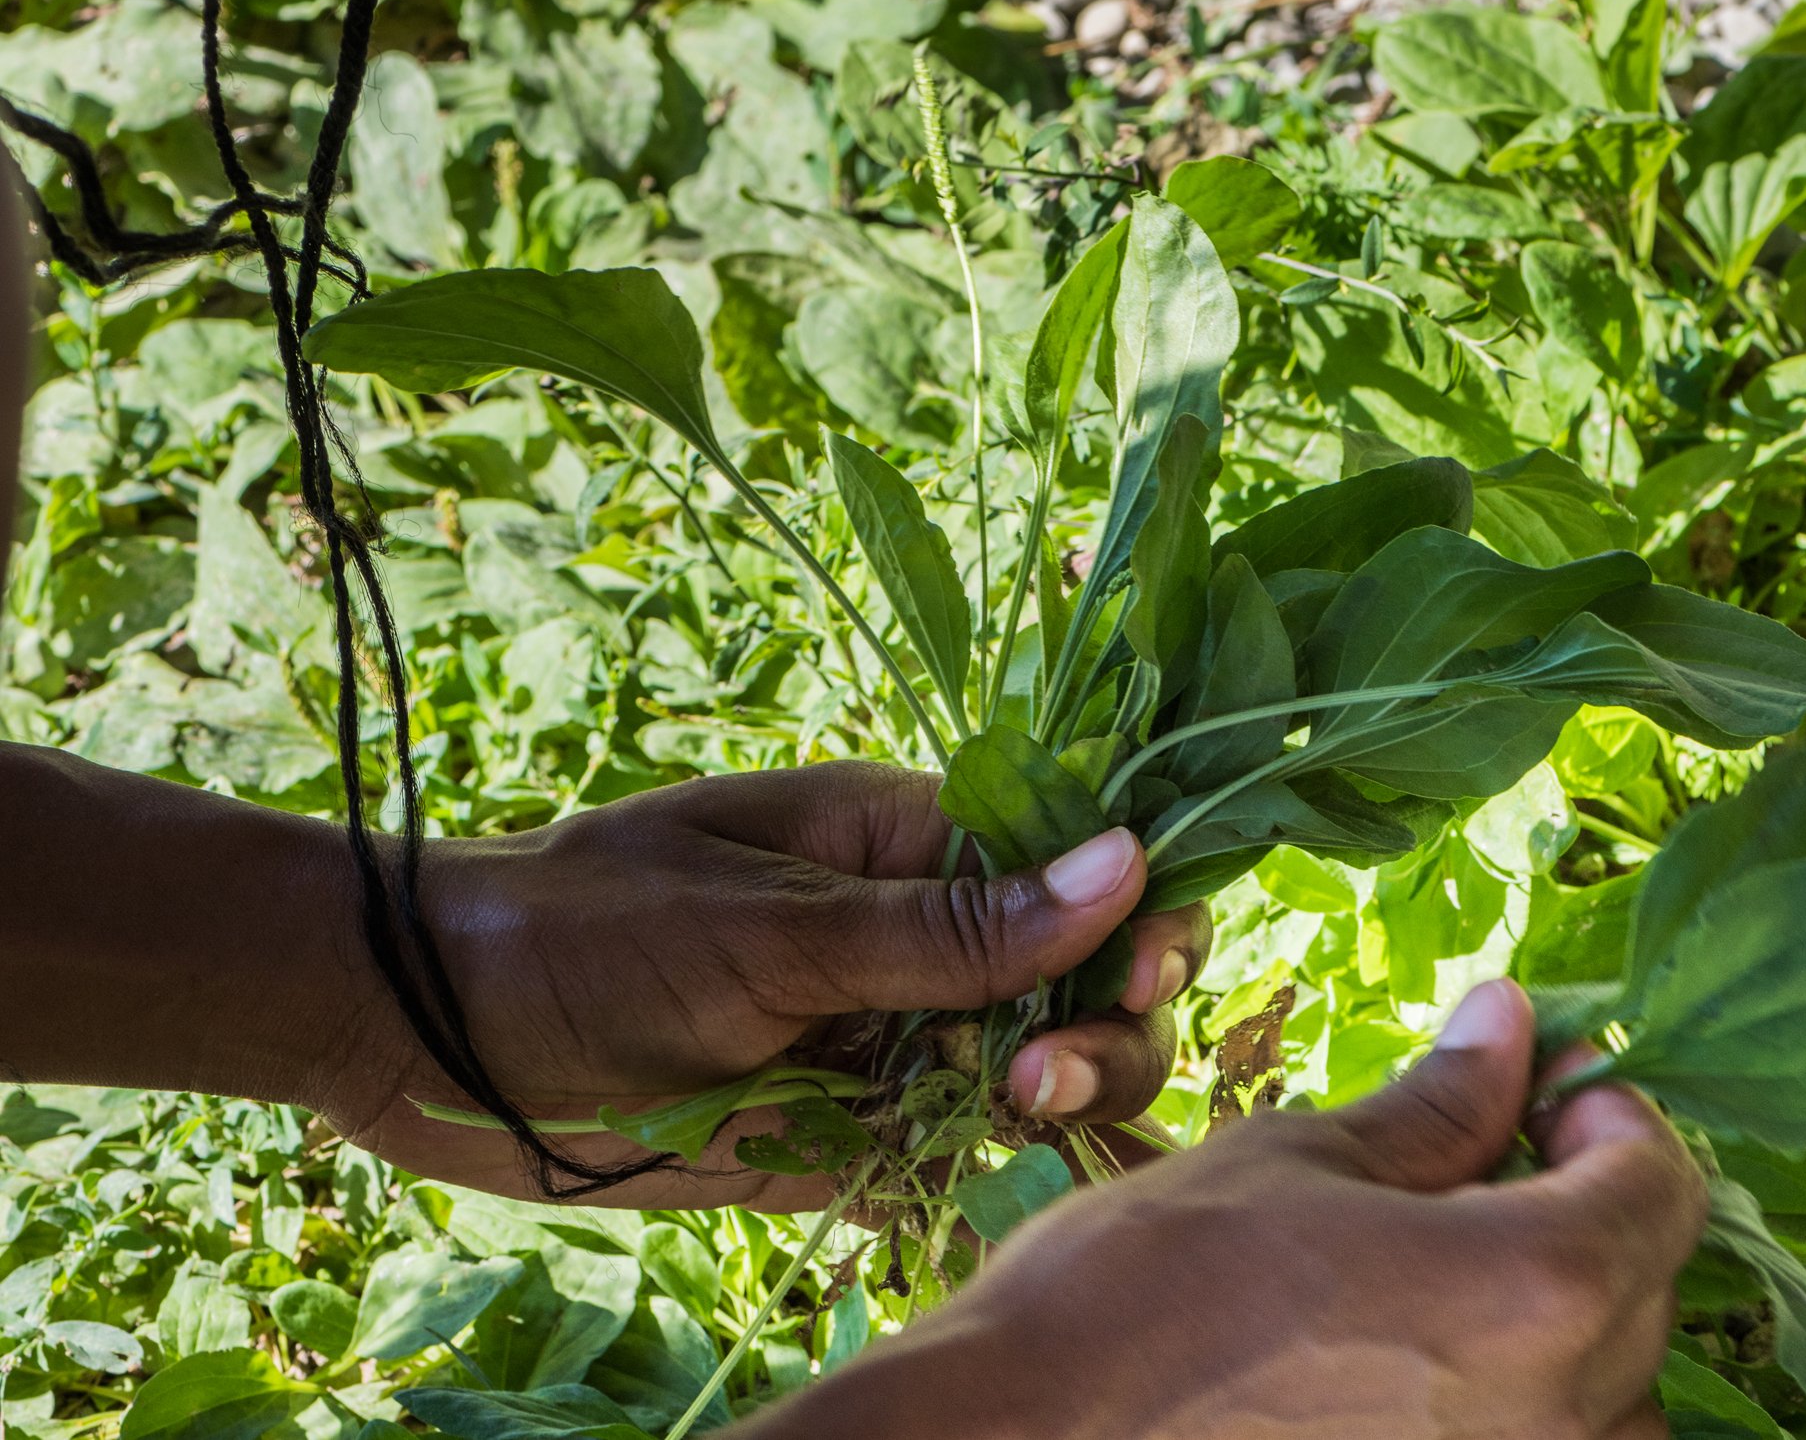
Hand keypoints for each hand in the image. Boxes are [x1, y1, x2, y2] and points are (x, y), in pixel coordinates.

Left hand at [313, 761, 1210, 1209]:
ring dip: (1062, 1100)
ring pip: (1035, 1077)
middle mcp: (917, 944)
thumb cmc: (587, 929)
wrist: (428, 1035)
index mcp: (907, 844)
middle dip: (1107, 1025)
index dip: (1135, 914)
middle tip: (1044, 1070)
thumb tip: (1126, 860)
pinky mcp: (841, 1139)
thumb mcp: (770, 922)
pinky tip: (1009, 1200)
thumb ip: (947, 924)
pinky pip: (951, 1161)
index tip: (1139, 969)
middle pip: (1081, 983)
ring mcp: (885, 1044)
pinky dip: (992, 1182)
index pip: (1076, 864)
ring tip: (1007, 1109)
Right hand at [743, 979, 1706, 1439]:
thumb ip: (1441, 1107)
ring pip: (1606, 1391)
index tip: (1550, 1084)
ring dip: (1557, 1315)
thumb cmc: (1147, 1292)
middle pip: (1643, 1289)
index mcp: (1536, 1290)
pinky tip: (1407, 1354)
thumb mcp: (1300, 1162)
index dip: (1612, 1113)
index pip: (1658, 1185)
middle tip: (1483, 1153)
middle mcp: (1564, 1419)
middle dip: (1582, 1205)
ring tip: (1438, 1264)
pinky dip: (1510, 1396)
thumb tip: (1515, 1028)